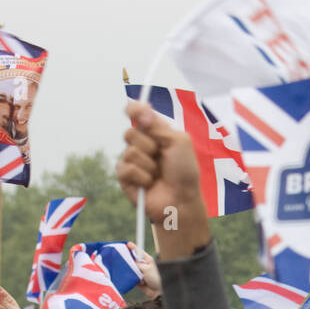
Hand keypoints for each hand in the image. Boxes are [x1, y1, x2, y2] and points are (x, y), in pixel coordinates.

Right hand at [117, 102, 205, 227]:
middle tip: (161, 156)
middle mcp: (140, 144)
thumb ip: (159, 125)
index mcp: (154, 132)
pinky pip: (127, 168)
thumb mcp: (179, 142)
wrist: (182, 199)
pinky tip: (150, 184)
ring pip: (130, 151)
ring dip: (149, 164)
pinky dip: (142, 176)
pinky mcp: (124, 177)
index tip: (139, 112)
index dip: (134, 109)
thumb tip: (141, 111)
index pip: (136, 113)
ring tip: (158, 174)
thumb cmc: (184, 171)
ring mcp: (131, 160)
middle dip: (149, 145)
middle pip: (130, 132)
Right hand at [128, 241, 160, 298]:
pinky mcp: (137, 280)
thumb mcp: (147, 269)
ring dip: (131, 271)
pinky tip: (135, 280)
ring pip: (131, 269)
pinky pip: (131, 277)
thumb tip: (131, 263)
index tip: (127, 244)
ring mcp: (140, 273)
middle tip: (122, 258)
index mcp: (147, 260)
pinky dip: (131, 278)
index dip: (133, 248)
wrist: (158, 291)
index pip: (139, 252)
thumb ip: (138, 265)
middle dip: (129, 260)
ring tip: (133, 274)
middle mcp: (143, 266)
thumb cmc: (156, 278)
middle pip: (133, 261)